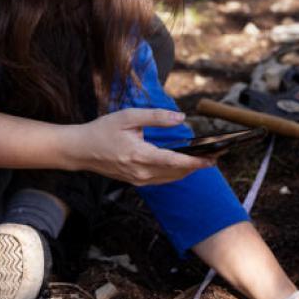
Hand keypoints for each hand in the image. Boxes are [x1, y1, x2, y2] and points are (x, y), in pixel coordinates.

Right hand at [70, 108, 212, 184]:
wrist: (80, 150)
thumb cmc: (103, 130)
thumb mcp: (129, 117)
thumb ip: (156, 117)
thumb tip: (181, 118)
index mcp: (139, 155)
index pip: (173, 161)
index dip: (194, 161)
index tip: (212, 159)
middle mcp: (140, 172)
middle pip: (176, 172)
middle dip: (197, 166)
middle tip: (217, 157)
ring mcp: (138, 180)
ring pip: (170, 178)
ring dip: (188, 171)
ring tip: (206, 161)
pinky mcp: (136, 181)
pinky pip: (161, 180)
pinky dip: (176, 174)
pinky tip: (185, 166)